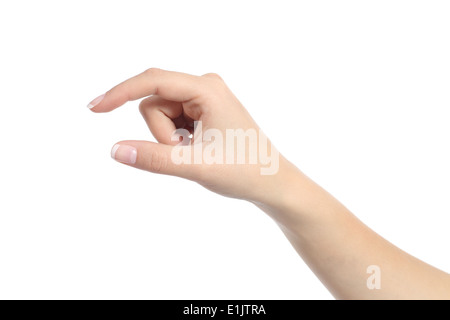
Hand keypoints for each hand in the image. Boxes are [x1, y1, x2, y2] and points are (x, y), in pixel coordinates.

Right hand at [88, 68, 287, 201]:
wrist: (271, 182)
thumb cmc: (243, 171)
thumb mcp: (195, 166)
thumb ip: (154, 158)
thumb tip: (115, 149)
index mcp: (206, 89)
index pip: (152, 81)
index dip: (120, 93)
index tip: (95, 108)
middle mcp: (205, 86)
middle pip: (154, 103)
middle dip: (161, 133)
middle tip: (187, 152)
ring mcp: (204, 97)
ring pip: (160, 114)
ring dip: (168, 138)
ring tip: (195, 152)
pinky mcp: (203, 110)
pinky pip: (171, 121)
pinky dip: (176, 139)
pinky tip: (197, 148)